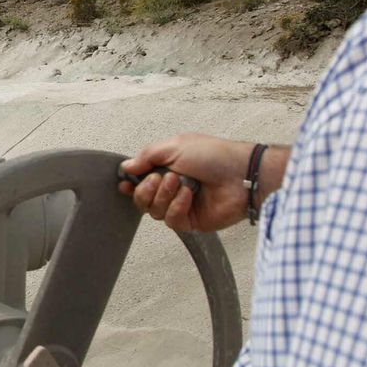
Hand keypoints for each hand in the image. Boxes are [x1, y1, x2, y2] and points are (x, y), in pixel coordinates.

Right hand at [117, 134, 258, 232]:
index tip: (126, 182)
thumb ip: (147, 156)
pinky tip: (189, 196)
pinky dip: (177, 207)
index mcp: (168, 167)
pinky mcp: (191, 221)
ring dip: (164, 195)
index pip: (140, 180)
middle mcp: (173, 188)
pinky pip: (171, 220)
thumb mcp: (175, 146)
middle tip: (160, 178)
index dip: (131, 183)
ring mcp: (181, 205)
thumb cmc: (214, 155)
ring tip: (180, 183)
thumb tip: (127, 166)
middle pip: (142, 199)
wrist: (240, 174)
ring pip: (154, 211)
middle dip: (146, 189)